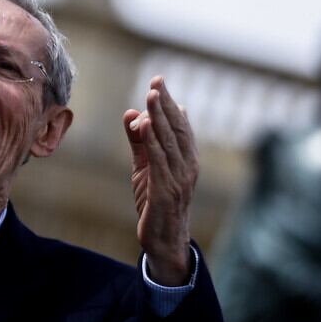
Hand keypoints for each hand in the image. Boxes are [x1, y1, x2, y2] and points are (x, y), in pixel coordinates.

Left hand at [123, 77, 197, 284]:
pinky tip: (146, 126)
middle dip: (166, 104)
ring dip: (160, 117)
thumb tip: (132, 113)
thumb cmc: (156, 202)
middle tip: (157, 81)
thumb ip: (140, 141)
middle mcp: (188, 166)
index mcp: (186, 158)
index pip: (180, 125)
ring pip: (170, 142)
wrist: (163, 240)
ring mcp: (179, 179)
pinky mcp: (166, 191)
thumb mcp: (145, 167)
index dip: (170, 104)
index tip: (159, 82)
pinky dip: (153, 142)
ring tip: (151, 96)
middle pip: (178, 129)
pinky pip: (159, 162)